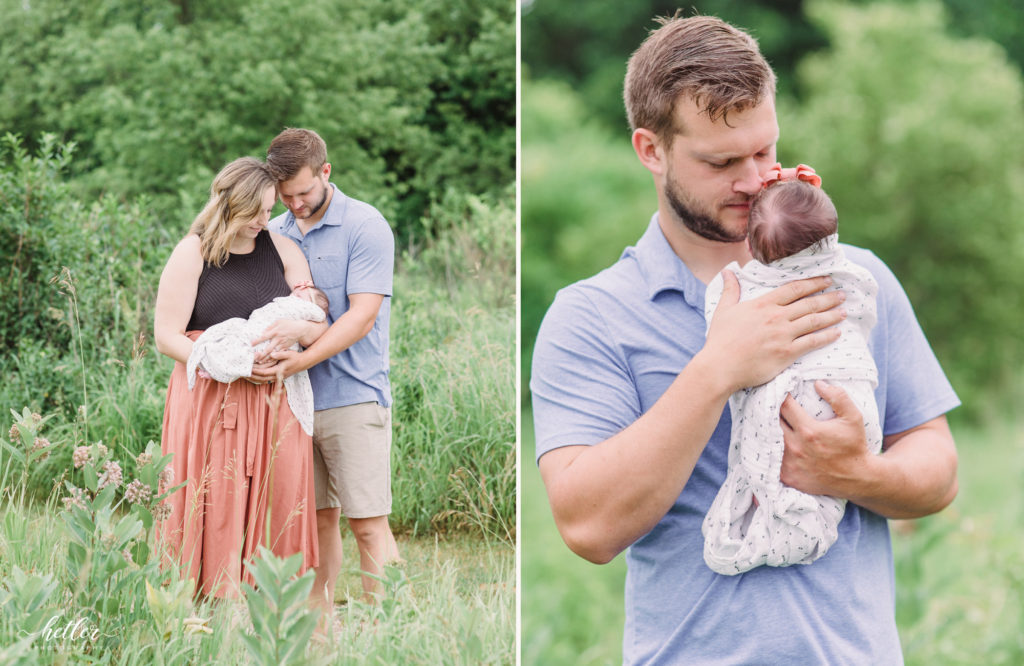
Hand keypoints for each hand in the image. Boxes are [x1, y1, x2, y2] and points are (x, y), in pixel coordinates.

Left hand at [250, 349, 303, 380]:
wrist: (303, 362)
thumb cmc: (296, 357)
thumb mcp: (289, 354)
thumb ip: (280, 354)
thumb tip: (271, 354)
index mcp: (279, 370)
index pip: (265, 372)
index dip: (256, 371)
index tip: (248, 369)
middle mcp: (278, 376)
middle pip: (262, 379)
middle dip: (253, 377)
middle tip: (244, 374)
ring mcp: (278, 378)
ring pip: (264, 381)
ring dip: (255, 379)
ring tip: (247, 377)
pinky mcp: (279, 377)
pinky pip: (267, 380)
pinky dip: (260, 380)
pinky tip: (255, 378)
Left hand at [251, 319, 306, 362]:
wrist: (300, 330)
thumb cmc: (289, 324)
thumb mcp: (279, 322)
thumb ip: (270, 327)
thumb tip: (263, 332)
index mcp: (276, 332)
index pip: (264, 337)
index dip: (258, 340)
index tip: (251, 344)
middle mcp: (278, 339)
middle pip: (268, 348)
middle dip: (261, 354)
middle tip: (254, 358)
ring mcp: (282, 345)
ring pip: (273, 353)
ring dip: (266, 358)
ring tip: (259, 362)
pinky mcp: (285, 348)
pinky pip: (278, 354)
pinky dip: (273, 358)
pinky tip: (267, 362)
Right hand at [705, 271, 846, 391]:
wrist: (720, 367)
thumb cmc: (720, 340)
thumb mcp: (723, 310)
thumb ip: (730, 289)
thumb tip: (728, 270)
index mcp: (763, 304)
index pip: (794, 289)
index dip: (813, 283)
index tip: (826, 280)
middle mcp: (776, 316)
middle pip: (809, 303)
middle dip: (828, 298)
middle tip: (842, 295)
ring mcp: (783, 335)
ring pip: (814, 321)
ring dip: (832, 315)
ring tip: (844, 311)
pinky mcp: (787, 353)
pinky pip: (812, 342)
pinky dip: (826, 336)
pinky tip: (836, 333)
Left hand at [779, 381, 871, 496]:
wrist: (856, 478)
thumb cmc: (854, 446)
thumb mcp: (853, 418)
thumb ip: (838, 397)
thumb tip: (818, 383)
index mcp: (809, 430)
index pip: (784, 406)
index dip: (782, 397)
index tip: (784, 394)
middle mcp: (796, 447)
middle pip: (773, 422)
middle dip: (774, 413)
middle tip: (777, 408)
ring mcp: (790, 463)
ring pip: (770, 440)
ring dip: (773, 432)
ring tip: (775, 424)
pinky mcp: (787, 476)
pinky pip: (773, 459)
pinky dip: (773, 451)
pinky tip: (777, 445)